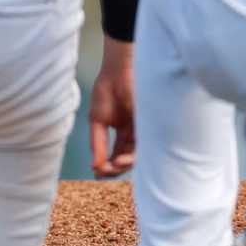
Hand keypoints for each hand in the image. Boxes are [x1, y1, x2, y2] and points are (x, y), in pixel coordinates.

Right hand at [88, 37, 135, 176]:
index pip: (116, 155)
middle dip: (115, 168)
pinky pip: (145, 147)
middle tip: (104, 170)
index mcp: (122, 133)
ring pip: (137, 156)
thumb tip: (95, 167)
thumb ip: (97, 143)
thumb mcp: (97, 121)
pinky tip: (121, 159)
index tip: (97, 172)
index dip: (107, 167)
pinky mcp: (149, 126)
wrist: (117, 73)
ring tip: (114, 164)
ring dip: (124, 165)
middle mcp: (134, 134)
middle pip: (127, 159)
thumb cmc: (107, 91)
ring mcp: (142, 130)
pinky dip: (133, 156)